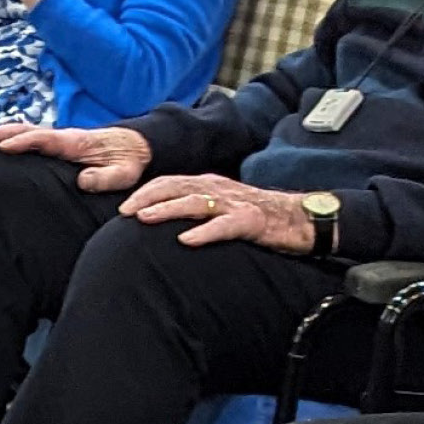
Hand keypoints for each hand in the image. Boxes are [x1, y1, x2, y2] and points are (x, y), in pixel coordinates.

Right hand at [0, 121, 147, 193]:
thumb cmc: (128, 161)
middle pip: (23, 129)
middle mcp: (60, 137)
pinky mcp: (54, 145)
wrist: (135, 146)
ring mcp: (55, 139)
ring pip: (21, 131)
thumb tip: (82, 181)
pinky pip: (26, 138)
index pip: (42, 138)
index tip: (2, 148)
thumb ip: (106, 178)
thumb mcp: (124, 174)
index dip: (22, 141)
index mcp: (73, 143)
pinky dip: (6, 138)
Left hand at [121, 172, 324, 253]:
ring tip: (144, 219)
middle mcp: (218, 189)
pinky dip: (203, 232)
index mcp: (208, 185)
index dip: (144, 193)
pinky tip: (186, 240)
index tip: (122, 207)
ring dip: (167, 209)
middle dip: (147, 198)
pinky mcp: (251, 221)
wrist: (301, 219)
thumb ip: (194, 208)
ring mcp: (235, 204)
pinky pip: (224, 226)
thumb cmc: (255, 216)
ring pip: (196, 203)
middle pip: (176, 188)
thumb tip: (159, 220)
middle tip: (124, 212)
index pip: (169, 183)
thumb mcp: (220, 207)